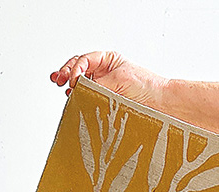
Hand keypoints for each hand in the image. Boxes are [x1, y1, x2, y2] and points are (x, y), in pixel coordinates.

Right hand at [50, 52, 167, 105]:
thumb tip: (80, 89)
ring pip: (82, 84)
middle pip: (78, 69)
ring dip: (71, 86)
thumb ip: (97, 85)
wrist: (161, 105)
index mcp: (108, 60)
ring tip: (62, 88)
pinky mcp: (107, 101)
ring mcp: (104, 87)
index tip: (73, 80)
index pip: (84, 60)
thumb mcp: (119, 81)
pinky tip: (74, 99)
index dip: (75, 69)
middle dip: (66, 73)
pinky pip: (90, 98)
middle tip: (57, 80)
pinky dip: (80, 98)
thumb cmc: (147, 88)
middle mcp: (104, 72)